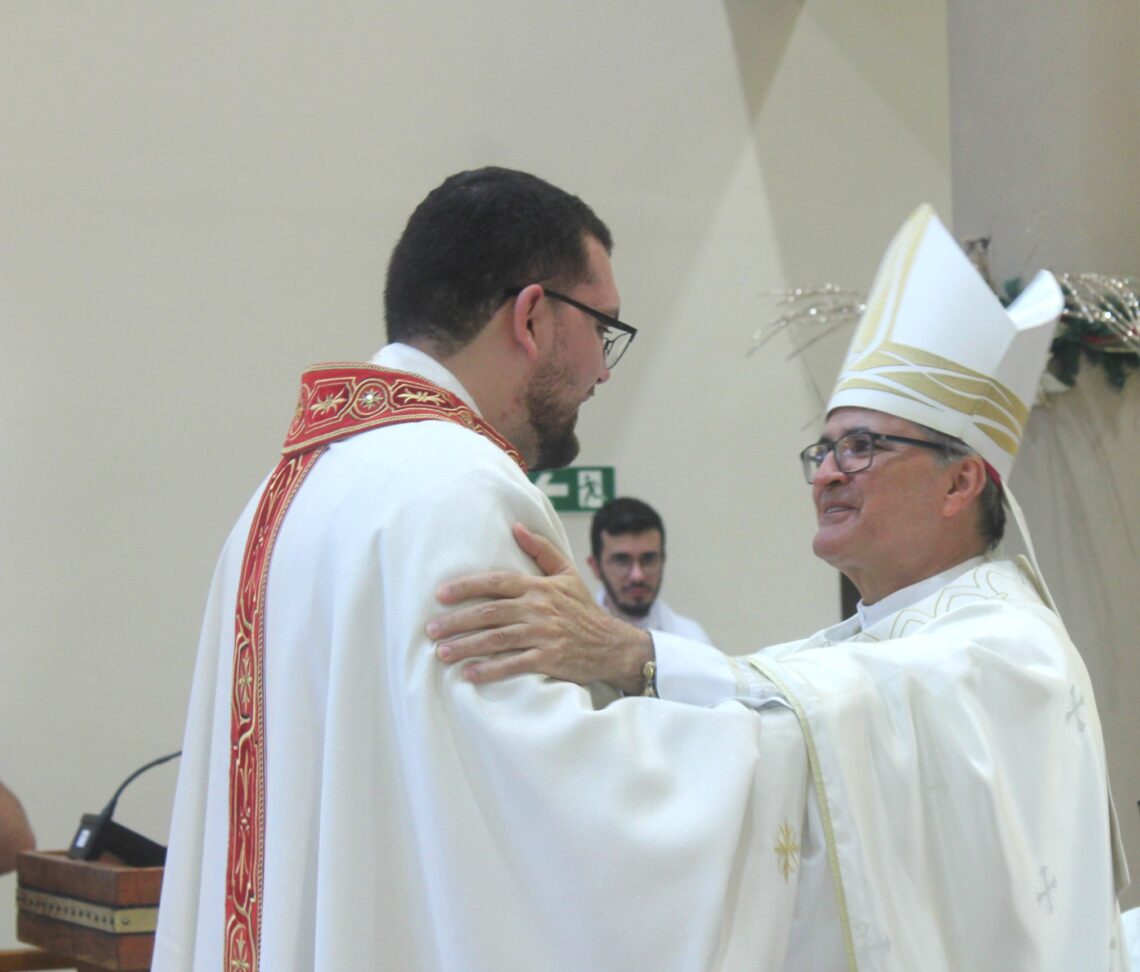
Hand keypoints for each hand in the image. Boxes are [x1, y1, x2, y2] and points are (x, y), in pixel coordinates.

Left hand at [428, 523, 652, 692]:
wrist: (612, 644)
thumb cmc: (583, 610)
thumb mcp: (566, 574)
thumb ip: (541, 550)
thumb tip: (516, 526)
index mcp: (538, 587)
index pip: (496, 582)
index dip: (466, 587)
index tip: (439, 595)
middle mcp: (538, 609)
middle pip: (489, 612)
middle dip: (456, 621)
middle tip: (430, 629)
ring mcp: (543, 634)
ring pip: (496, 639)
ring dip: (466, 646)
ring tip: (441, 653)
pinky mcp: (549, 658)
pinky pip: (514, 664)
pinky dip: (490, 670)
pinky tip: (469, 673)